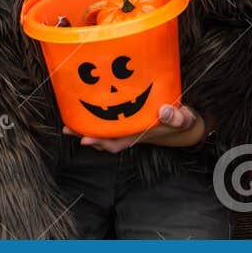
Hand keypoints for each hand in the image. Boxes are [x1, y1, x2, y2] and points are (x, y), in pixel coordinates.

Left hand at [64, 104, 206, 152]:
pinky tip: (84, 112)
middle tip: (68, 129)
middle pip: (104, 139)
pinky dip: (95, 122)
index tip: (85, 140)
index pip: (117, 141)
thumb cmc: (181, 121)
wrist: (182, 124)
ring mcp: (126, 128)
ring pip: (103, 133)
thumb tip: (164, 111)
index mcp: (140, 134)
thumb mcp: (183, 118)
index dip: (100, 141)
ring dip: (87, 129)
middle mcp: (129, 134)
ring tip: (69, 123)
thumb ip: (176, 117)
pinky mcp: (126, 121)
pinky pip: (107, 125)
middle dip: (86, 135)